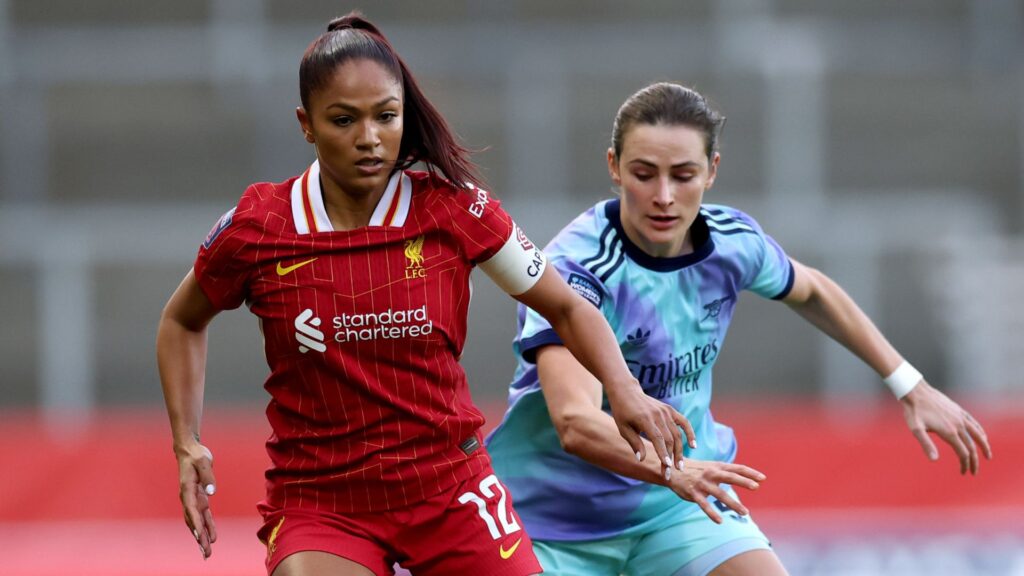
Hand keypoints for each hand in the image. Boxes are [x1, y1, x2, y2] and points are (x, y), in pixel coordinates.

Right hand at [176, 441, 217, 558]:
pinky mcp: (200, 498)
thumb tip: (211, 492)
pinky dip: (207, 526)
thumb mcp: (203, 461)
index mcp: (187, 489)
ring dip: (202, 536)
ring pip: (198, 522)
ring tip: (207, 552)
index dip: (196, 524)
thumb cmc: (196, 455)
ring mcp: (194, 499)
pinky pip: (204, 516)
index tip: (200, 537)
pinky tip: (212, 537)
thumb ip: (207, 476)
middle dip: (199, 538)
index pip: (192, 510)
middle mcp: (188, 498)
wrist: (190, 451)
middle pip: (193, 521)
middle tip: (206, 553)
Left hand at [605, 381, 695, 477]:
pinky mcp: (670, 410)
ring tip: (680, 466)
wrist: (626, 391)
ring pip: (677, 434)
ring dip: (679, 451)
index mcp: (645, 419)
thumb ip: (634, 443)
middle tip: (670, 473)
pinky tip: (694, 445)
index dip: (663, 453)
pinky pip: (684, 422)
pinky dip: (690, 433)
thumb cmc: (622, 412)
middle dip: (671, 457)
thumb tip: (642, 460)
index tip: (667, 466)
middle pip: (668, 439)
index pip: (657, 438)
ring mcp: (665, 411)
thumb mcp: (623, 428)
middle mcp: (658, 415)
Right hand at [669, 459, 765, 523]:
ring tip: (745, 512)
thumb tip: (745, 477)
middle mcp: (711, 473)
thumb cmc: (695, 470)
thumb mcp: (711, 466)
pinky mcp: (693, 493)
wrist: (671, 469)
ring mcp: (702, 483)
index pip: (737, 468)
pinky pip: (704, 505)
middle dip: (743, 482)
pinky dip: (712, 513)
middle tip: (756, 487)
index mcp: (717, 466)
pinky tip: (719, 521)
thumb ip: (726, 471)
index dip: (750, 473)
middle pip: (730, 477)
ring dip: (733, 503)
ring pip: (720, 494)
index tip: (763, 478)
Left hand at [900, 380, 991, 474]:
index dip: (965, 464)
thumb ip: (925, 444)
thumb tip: (934, 460)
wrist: (916, 391)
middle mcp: (958, 425)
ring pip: (978, 434)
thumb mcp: (916, 429)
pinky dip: (980, 431)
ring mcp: (960, 416)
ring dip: (984, 446)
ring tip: (988, 456)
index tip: (963, 473)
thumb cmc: (914, 411)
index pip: (963, 453)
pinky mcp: (959, 410)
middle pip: (971, 446)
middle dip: (974, 461)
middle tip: (974, 472)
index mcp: (949, 432)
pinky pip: (974, 423)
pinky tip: (982, 436)